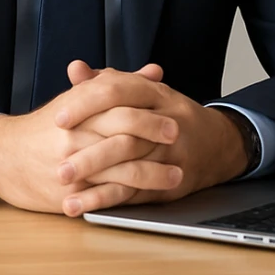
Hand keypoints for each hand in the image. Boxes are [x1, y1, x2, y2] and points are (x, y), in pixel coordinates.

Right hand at [0, 61, 180, 214]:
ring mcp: (73, 165)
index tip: (174, 116)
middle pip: (122, 133)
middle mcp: (76, 135)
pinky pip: (105, 196)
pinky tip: (149, 198)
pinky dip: (130, 197)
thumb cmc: (46, 127)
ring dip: (152, 174)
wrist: (4, 156)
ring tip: (177, 175)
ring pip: (119, 169)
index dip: (148, 111)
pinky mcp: (70, 193)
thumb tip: (154, 72)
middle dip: (154, 137)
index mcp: (80, 108)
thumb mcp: (78, 99)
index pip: (119, 104)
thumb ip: (118, 85)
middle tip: (179, 140)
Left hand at [56, 68, 249, 212]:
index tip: (59, 118)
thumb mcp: (143, 91)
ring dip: (95, 179)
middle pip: (125, 132)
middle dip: (89, 149)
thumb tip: (75, 69)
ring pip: (131, 165)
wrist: (217, 143)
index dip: (87, 103)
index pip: (119, 91)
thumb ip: (107, 81)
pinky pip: (137, 191)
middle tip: (57, 161)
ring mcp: (171, 153)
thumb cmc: (168, 114)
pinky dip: (107, 199)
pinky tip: (83, 206)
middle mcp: (167, 120)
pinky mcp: (170, 181)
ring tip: (64, 187)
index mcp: (156, 93)